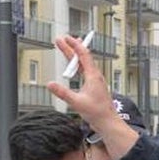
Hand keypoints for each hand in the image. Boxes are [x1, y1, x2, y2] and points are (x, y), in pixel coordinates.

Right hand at [48, 37, 138, 159]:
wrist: (108, 122)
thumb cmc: (97, 112)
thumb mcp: (77, 102)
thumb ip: (63, 93)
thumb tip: (50, 84)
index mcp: (93, 76)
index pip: (83, 55)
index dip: (74, 45)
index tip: (67, 38)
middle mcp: (95, 76)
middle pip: (81, 58)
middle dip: (71, 48)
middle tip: (61, 40)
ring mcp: (95, 81)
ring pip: (83, 64)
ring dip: (74, 56)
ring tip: (67, 49)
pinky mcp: (94, 87)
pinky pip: (84, 72)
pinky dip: (77, 66)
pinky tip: (74, 68)